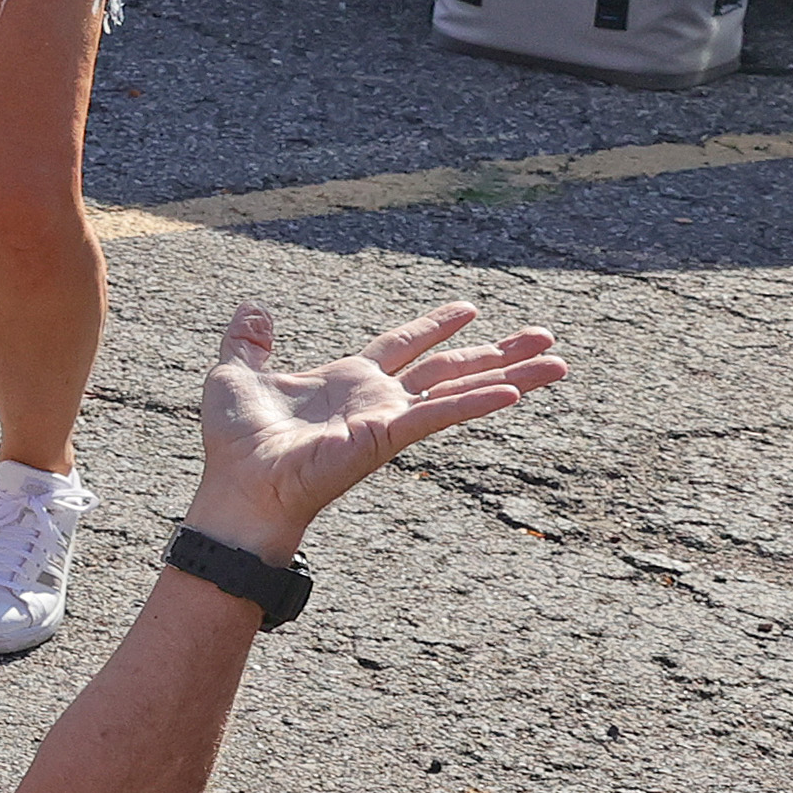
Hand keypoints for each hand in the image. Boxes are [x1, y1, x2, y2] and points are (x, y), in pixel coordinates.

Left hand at [182, 302, 568, 556]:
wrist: (238, 486)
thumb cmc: (235, 443)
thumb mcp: (234, 375)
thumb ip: (248, 342)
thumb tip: (252, 306)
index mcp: (347, 381)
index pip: (402, 346)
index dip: (434, 326)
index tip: (469, 308)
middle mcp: (377, 399)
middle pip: (449, 367)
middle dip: (496, 350)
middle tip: (545, 335)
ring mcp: (388, 419)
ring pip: (460, 389)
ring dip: (510, 374)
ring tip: (558, 361)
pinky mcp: (388, 437)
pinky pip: (440, 415)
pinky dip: (476, 401)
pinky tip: (513, 390)